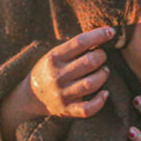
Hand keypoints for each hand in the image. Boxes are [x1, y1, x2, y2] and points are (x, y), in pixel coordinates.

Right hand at [0, 27, 115, 140]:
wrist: (30, 97)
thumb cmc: (50, 69)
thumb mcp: (56, 54)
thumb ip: (75, 47)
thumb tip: (104, 34)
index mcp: (54, 57)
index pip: (79, 42)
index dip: (98, 35)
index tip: (111, 32)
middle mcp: (57, 75)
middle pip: (89, 62)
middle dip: (102, 56)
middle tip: (101, 56)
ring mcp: (62, 94)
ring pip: (92, 83)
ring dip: (103, 75)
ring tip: (103, 71)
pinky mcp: (67, 109)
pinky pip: (88, 109)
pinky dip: (100, 101)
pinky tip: (104, 93)